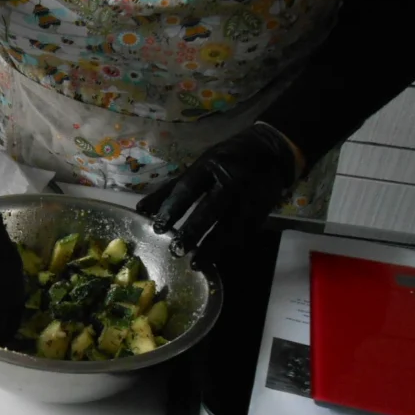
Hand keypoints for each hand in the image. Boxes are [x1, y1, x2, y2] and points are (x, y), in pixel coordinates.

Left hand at [136, 123, 300, 268]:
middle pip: (210, 209)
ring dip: (212, 246)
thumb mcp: (200, 165)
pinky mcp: (262, 210)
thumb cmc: (227, 158)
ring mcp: (249, 197)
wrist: (272, 150)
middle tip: (176, 250)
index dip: (172, 208)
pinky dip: (229, 246)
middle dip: (192, 231)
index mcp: (211, 165)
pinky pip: (244, 232)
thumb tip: (141, 210)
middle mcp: (231, 181)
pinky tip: (216, 259)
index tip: (158, 227)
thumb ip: (172, 188)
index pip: (188, 188)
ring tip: (196, 264)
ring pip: (229, 226)